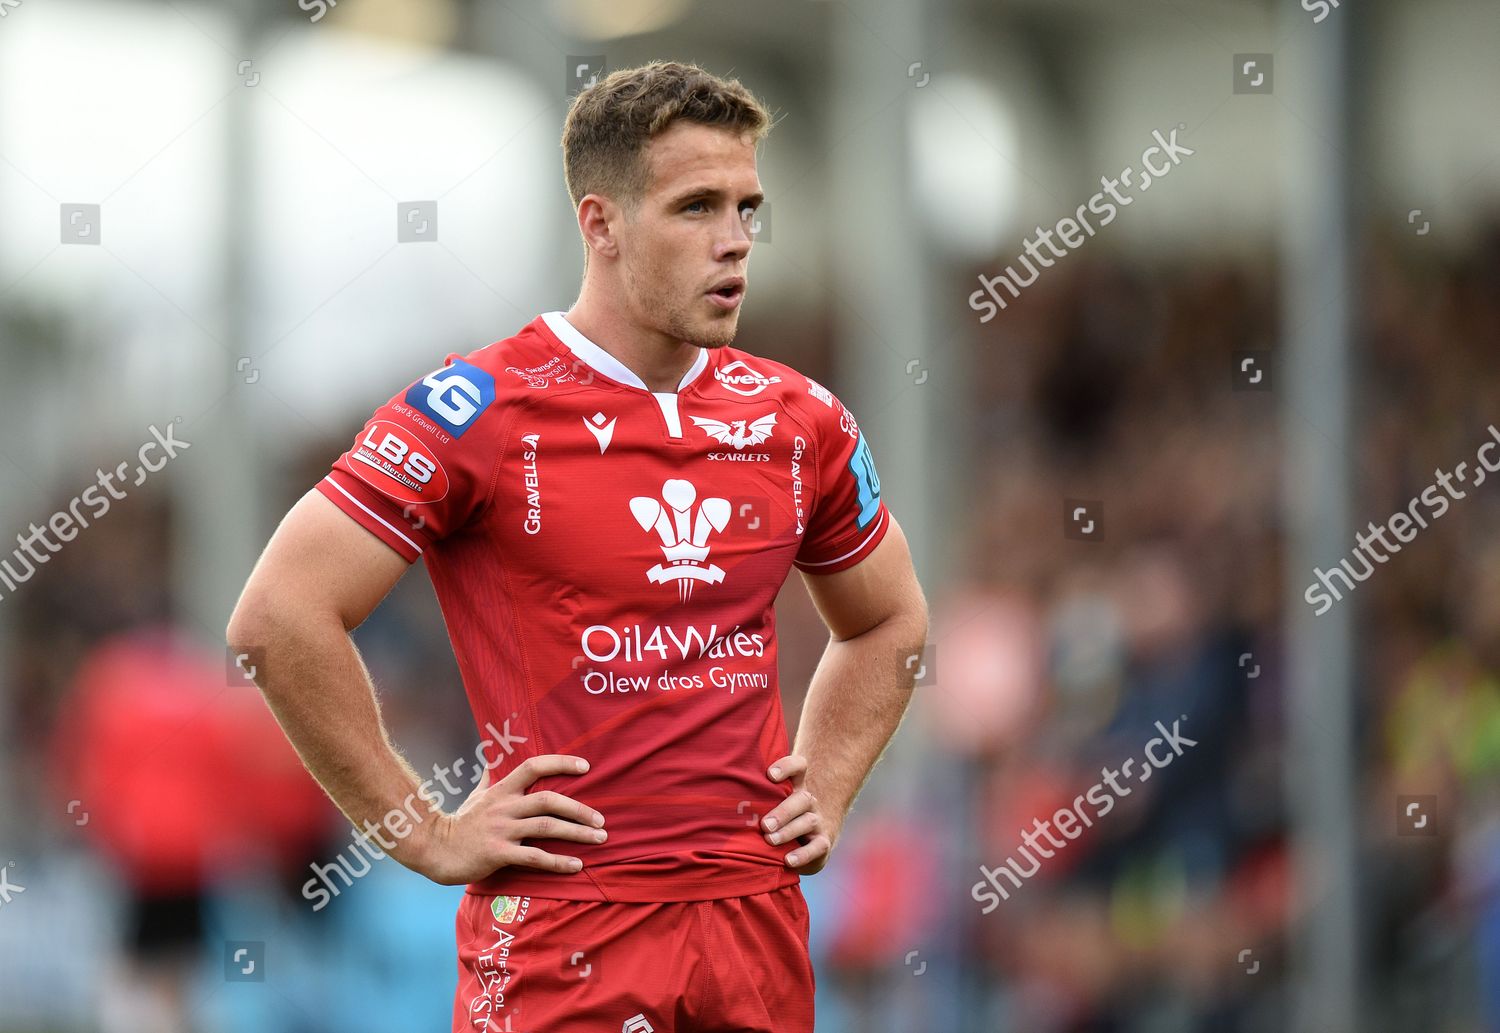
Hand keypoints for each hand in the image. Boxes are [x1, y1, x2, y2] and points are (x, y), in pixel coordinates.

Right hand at [411, 755, 606, 884]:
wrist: (434, 849)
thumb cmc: (459, 822)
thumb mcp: (476, 795)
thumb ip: (490, 777)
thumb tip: (493, 757)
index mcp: (501, 790)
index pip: (533, 766)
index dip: (560, 763)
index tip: (586, 767)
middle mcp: (504, 807)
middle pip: (548, 800)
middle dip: (579, 809)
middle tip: (601, 820)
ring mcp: (501, 830)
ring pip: (546, 827)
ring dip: (577, 834)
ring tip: (599, 839)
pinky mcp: (498, 854)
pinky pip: (534, 857)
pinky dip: (558, 861)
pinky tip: (576, 865)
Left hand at [761, 753, 839, 874]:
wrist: (808, 842)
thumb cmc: (776, 819)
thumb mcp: (766, 805)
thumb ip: (751, 799)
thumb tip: (716, 799)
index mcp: (794, 787)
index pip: (798, 767)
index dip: (787, 767)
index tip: (769, 775)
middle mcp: (807, 802)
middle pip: (802, 799)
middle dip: (783, 811)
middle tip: (764, 824)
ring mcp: (817, 822)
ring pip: (808, 821)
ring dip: (788, 831)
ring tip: (770, 840)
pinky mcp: (822, 844)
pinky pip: (818, 847)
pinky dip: (803, 855)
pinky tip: (788, 860)